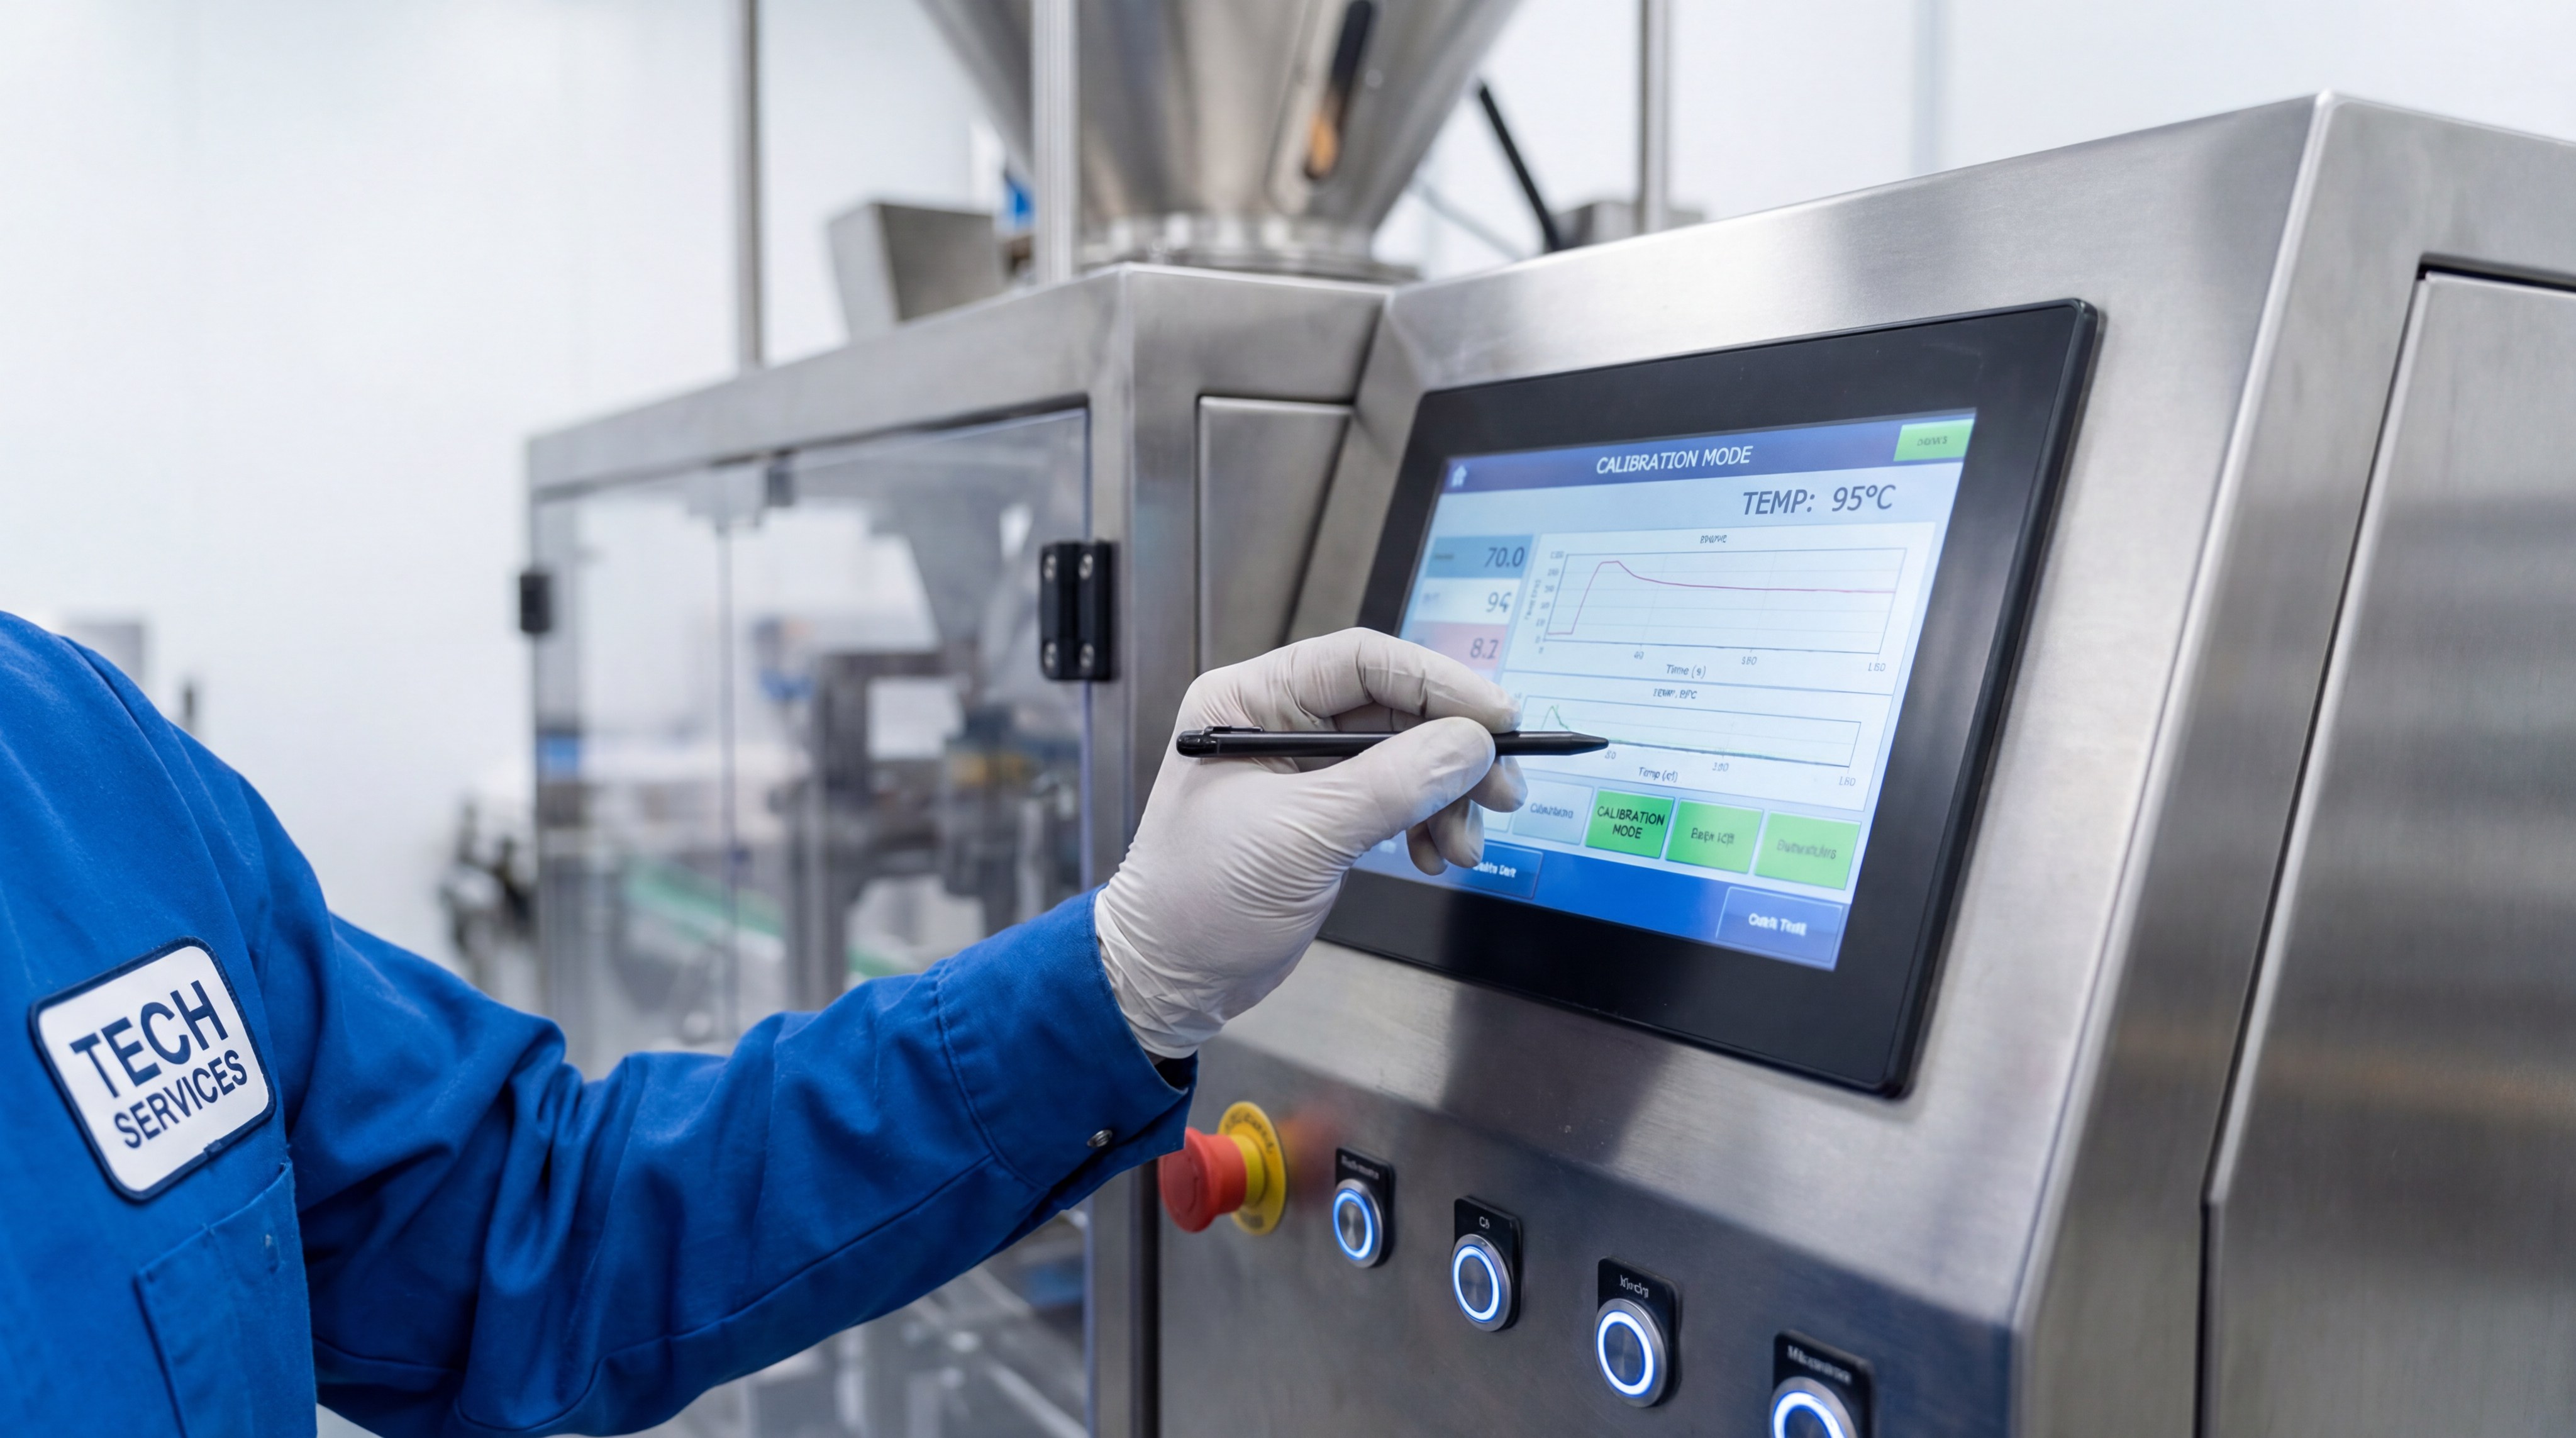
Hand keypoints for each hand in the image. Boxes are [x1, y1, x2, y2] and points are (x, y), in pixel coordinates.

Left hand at [1094, 629, 1526, 1057]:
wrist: (1169, 979)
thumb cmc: (1199, 903)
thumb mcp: (1302, 837)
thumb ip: (1391, 784)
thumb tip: (1471, 744)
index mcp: (1249, 700)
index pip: (1362, 662)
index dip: (1438, 683)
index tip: (1498, 718)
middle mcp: (1277, 721)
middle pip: (1394, 708)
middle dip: (1454, 751)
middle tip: (1503, 789)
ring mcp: (1303, 768)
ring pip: (1405, 755)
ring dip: (1448, 796)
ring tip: (1463, 846)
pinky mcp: (1323, 812)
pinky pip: (1396, 796)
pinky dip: (1427, 822)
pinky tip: (1436, 855)